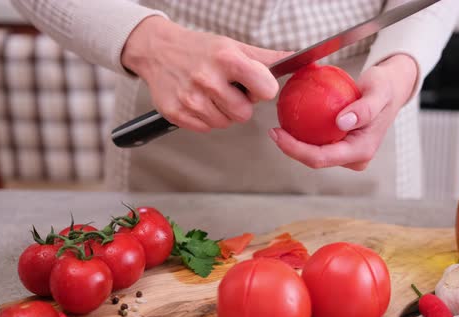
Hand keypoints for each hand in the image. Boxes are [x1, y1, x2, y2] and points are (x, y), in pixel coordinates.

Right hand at [121, 16, 290, 131]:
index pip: (266, 90)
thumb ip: (267, 59)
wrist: (159, 51)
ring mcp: (190, 98)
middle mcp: (206, 78)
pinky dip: (206, 118)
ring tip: (212, 94)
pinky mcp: (176, 113)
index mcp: (226, 59)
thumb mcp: (234, 47)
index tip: (254, 84)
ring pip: (225, 123)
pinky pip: (206, 128)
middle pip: (244, 113)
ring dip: (223, 112)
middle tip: (228, 89)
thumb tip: (299, 61)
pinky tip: (200, 101)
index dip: (263, 89)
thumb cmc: (200, 49)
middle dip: (240, 104)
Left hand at [268, 54, 417, 170]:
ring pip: (315, 154)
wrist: (391, 89)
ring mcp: (348, 154)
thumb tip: (342, 122)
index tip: (278, 134)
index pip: (322, 158)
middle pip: (315, 160)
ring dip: (295, 143)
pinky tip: (289, 121)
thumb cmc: (386, 87)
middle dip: (291, 149)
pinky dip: (303, 134)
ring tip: (278, 127)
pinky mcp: (342, 146)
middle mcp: (354, 158)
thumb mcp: (379, 91)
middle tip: (272, 130)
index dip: (296, 150)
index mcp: (362, 151)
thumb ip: (365, 108)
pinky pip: (318, 143)